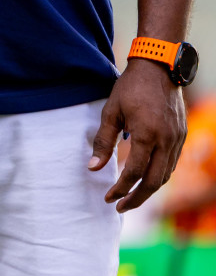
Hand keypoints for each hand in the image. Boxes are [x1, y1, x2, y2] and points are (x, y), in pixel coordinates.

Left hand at [91, 58, 186, 210]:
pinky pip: (172, 163)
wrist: (159, 68)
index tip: (108, 197)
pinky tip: (146, 178)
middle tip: (120, 207)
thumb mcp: (111, 111)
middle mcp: (166, 141)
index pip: (134, 173)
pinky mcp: (182, 135)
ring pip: (166, 175)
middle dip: (137, 198)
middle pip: (154, 182)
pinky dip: (159, 175)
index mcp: (146, 135)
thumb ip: (103, 141)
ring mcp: (177, 139)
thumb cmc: (130, 88)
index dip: (120, 189)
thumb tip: (93, 167)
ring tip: (132, 197)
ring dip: (149, 190)